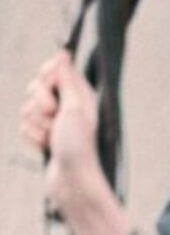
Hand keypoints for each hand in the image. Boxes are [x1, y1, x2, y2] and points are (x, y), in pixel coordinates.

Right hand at [20, 51, 130, 234]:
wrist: (72, 182)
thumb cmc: (79, 146)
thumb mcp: (74, 107)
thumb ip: (66, 79)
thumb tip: (63, 52)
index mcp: (79, 94)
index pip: (52, 69)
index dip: (46, 76)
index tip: (50, 87)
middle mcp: (67, 105)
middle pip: (35, 87)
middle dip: (40, 103)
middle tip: (56, 118)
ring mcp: (54, 122)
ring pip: (26, 108)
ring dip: (37, 124)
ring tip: (52, 137)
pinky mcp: (43, 137)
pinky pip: (25, 127)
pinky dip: (33, 138)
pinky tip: (46, 148)